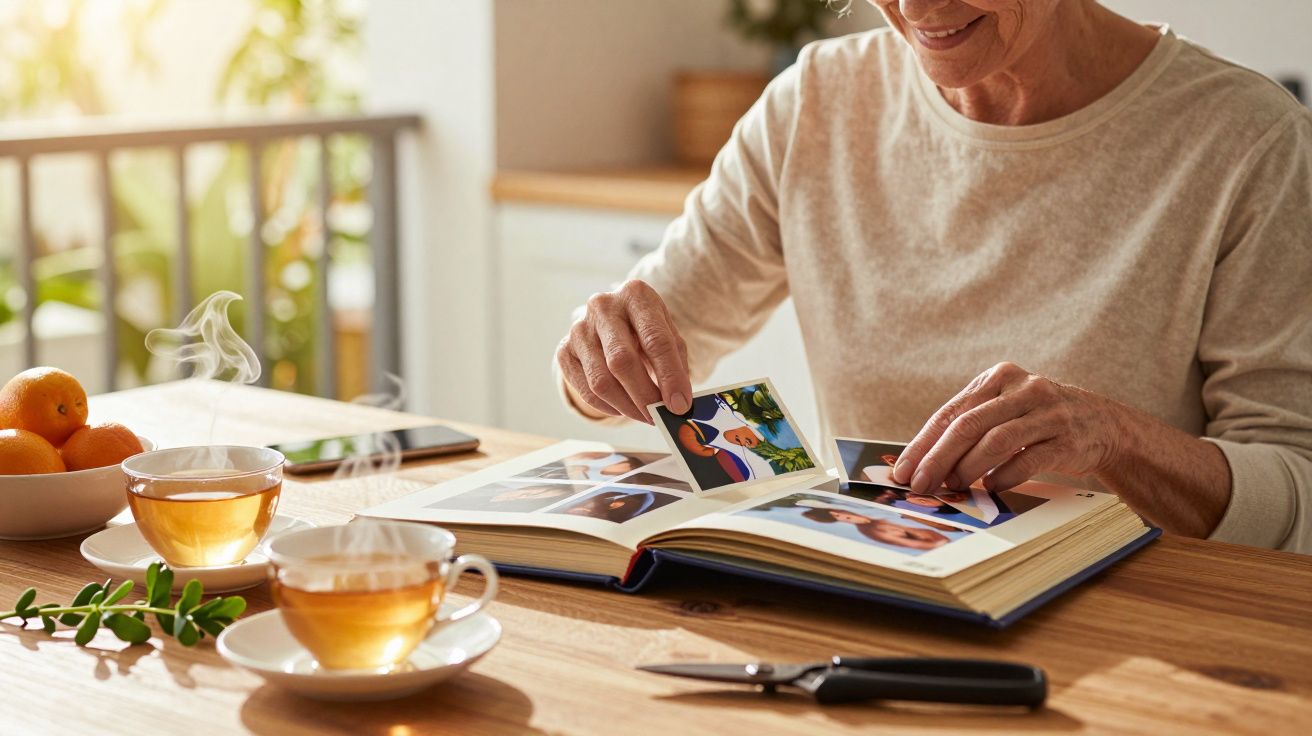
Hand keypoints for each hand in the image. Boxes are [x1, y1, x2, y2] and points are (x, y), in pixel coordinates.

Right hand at [556, 280, 692, 422]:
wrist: (613, 319)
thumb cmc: (646, 329)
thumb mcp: (668, 335)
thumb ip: (676, 365)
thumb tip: (678, 404)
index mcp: (635, 295)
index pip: (655, 340)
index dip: (670, 376)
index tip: (679, 405)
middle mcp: (603, 306)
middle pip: (622, 361)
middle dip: (644, 396)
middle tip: (659, 417)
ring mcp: (579, 328)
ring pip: (601, 381)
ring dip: (626, 407)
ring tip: (645, 415)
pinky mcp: (565, 350)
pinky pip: (586, 391)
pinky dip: (608, 407)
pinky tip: (624, 409)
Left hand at [891, 362, 1125, 493]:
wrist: (1102, 423)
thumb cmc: (1038, 420)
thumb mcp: (1005, 409)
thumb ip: (970, 427)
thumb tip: (923, 464)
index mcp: (998, 377)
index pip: (951, 413)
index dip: (923, 444)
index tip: (904, 470)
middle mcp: (1022, 389)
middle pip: (969, 425)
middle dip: (938, 458)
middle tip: (921, 484)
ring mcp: (1047, 412)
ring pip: (996, 441)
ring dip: (969, 468)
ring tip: (953, 486)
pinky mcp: (1067, 438)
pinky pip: (1028, 458)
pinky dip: (1005, 475)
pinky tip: (991, 487)